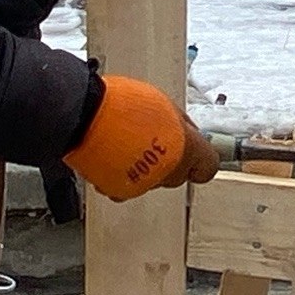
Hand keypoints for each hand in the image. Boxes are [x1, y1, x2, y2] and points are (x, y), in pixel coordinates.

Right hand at [64, 75, 221, 201]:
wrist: (86, 118)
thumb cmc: (125, 106)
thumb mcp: (164, 103)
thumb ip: (180, 124)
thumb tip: (185, 129)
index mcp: (188, 149)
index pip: (208, 167)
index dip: (201, 161)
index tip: (195, 153)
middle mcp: (169, 172)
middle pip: (178, 174)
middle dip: (169, 160)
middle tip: (154, 140)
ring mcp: (144, 184)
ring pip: (152, 180)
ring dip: (145, 167)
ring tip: (128, 143)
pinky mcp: (119, 191)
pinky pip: (127, 185)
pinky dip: (123, 174)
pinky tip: (113, 156)